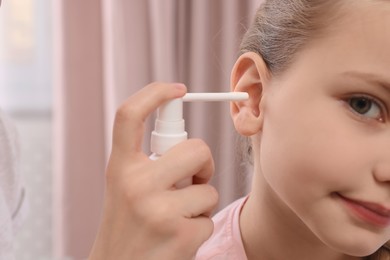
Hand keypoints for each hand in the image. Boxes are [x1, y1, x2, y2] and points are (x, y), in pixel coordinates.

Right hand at [89, 82, 217, 259]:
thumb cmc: (127, 223)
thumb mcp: (125, 187)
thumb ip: (148, 162)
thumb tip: (190, 144)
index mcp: (120, 168)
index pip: (129, 116)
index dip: (154, 94)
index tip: (178, 89)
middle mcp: (135, 184)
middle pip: (196, 148)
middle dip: (204, 163)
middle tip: (195, 178)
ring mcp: (158, 210)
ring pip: (209, 189)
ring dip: (201, 202)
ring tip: (178, 216)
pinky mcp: (181, 236)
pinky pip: (210, 218)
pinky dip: (200, 226)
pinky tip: (178, 237)